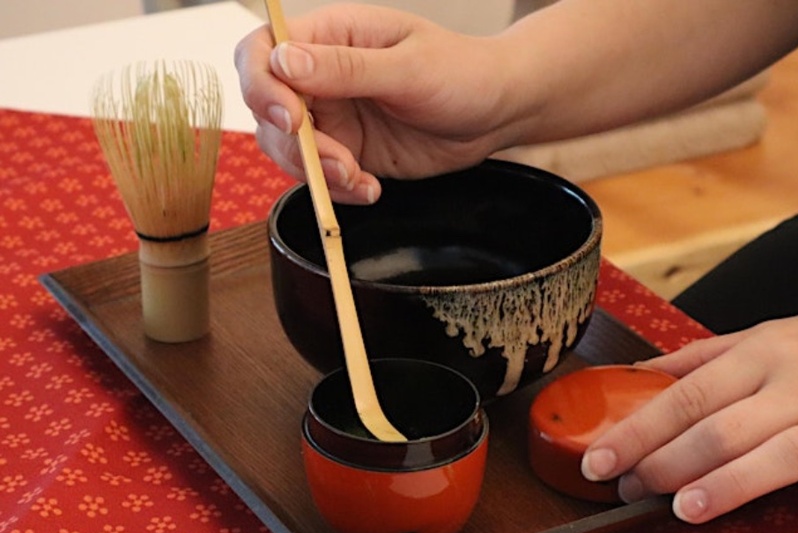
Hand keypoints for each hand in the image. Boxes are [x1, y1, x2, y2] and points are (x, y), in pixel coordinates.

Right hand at [234, 3, 517, 203]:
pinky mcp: (348, 152)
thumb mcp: (408, 67)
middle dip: (296, 144)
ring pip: (288, 150)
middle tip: (338, 162)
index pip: (262, 52)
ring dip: (317, 174)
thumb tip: (284, 62)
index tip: (292, 119)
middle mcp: (321, 77)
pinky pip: (321, 178)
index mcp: (329, 37)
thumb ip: (346, 68)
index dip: (261, 86)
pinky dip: (338, 191)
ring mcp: (333, 117)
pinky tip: (371, 188)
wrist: (496, 112)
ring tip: (359, 178)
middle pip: (266, 109)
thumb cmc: (462, 71)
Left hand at [581, 307, 797, 532]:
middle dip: (669, 462)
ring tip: (686, 510)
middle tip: (630, 491)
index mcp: (759, 356)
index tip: (599, 460)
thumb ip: (697, 359)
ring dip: (733, 483)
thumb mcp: (759, 338)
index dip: (638, 430)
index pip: (686, 396)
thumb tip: (632, 375)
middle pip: (724, 428)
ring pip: (784, 455)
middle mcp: (797, 386)